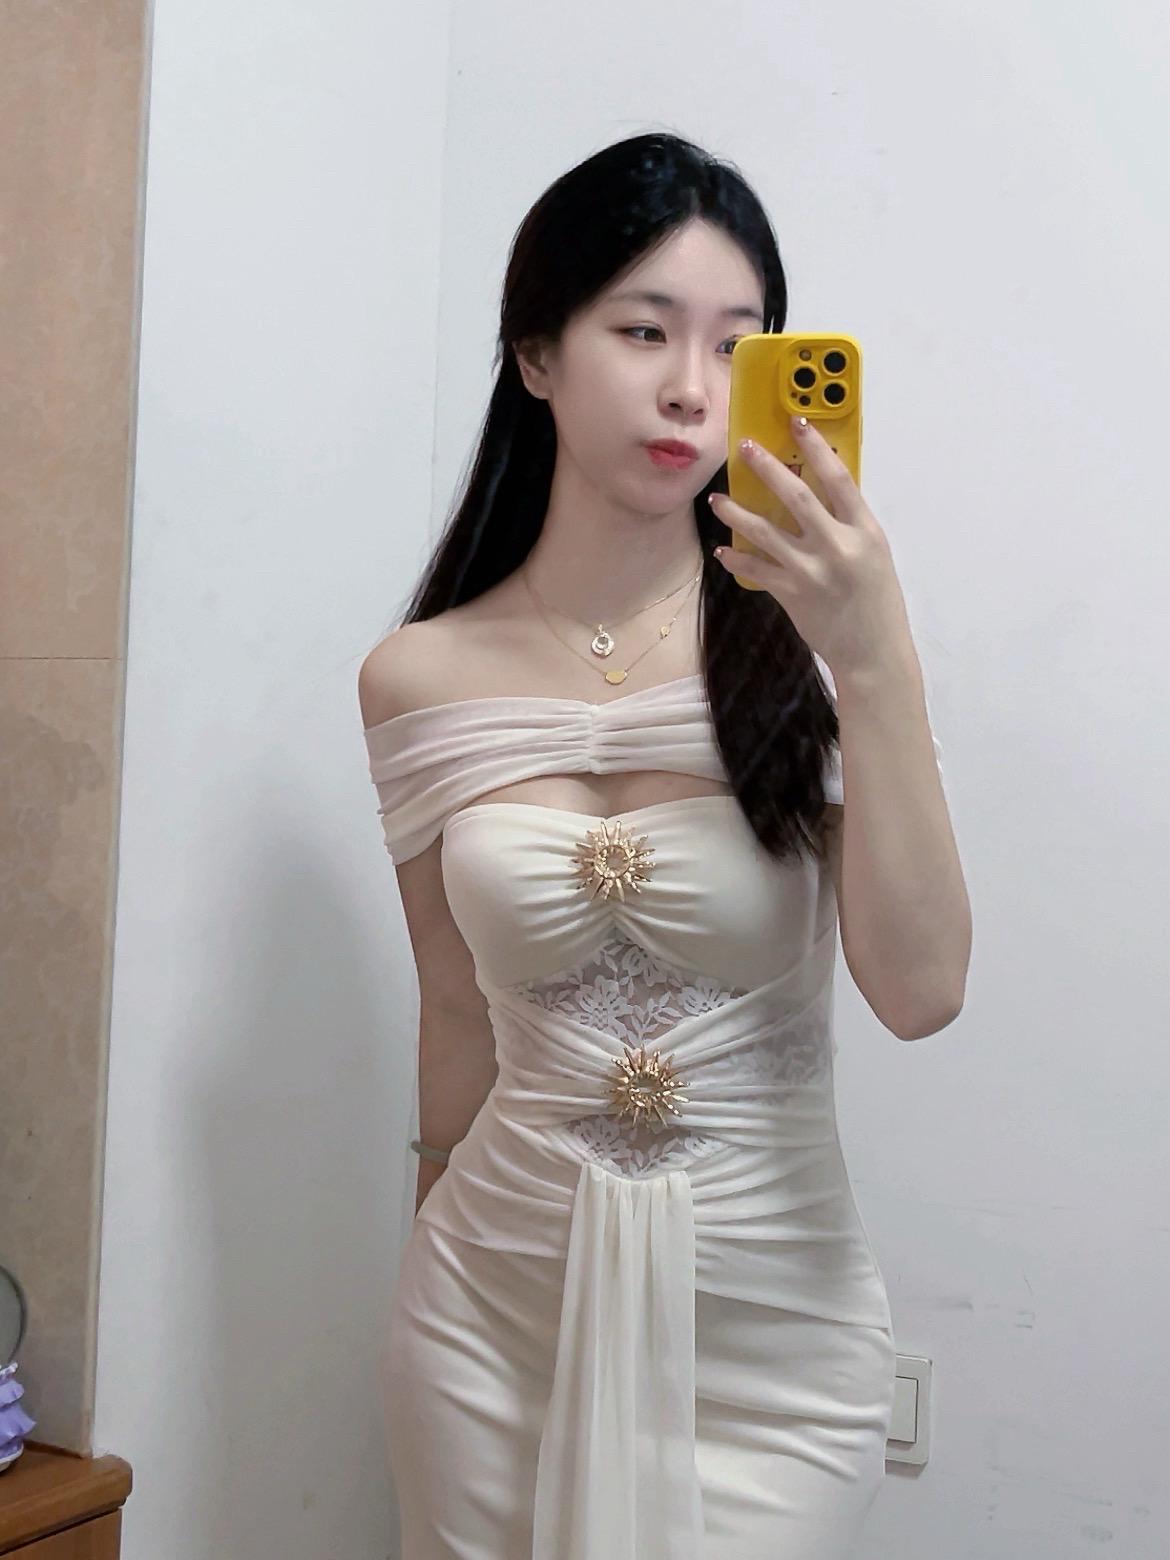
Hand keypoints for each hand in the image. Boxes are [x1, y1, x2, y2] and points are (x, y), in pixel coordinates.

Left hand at [709, 416, 915, 676]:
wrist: (873, 652)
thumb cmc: (877, 601)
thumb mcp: (874, 555)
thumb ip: (849, 524)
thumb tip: (819, 493)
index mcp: (865, 531)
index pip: (838, 477)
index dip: (816, 446)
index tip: (796, 423)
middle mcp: (839, 546)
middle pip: (797, 495)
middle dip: (767, 467)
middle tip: (745, 448)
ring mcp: (812, 571)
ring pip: (765, 531)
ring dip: (737, 512)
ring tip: (717, 499)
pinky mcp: (792, 594)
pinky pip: (756, 569)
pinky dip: (737, 558)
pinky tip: (723, 550)